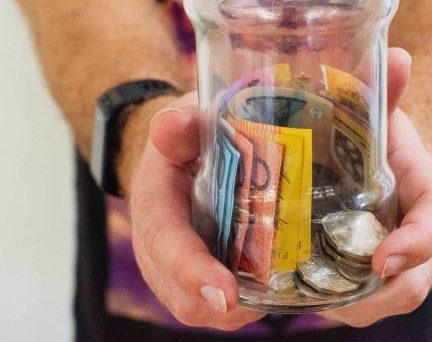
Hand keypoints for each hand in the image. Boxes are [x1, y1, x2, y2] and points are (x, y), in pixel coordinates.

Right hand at [128, 93, 264, 329]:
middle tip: (261, 304)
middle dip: (219, 305)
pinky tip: (276, 289)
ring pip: (202, 308)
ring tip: (276, 294)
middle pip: (182, 294)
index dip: (194, 270)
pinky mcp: (200, 279)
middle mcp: (159, 249)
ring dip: (239, 309)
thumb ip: (178, 125)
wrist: (178, 158)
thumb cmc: (185, 143)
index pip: (167, 243)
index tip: (225, 293)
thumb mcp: (181, 126)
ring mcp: (177, 271)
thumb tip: (174, 124)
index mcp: (155, 207)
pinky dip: (247, 304)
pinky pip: (220, 306)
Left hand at [319, 50, 431, 326]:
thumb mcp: (376, 112)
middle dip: (383, 294)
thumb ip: (384, 89)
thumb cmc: (374, 136)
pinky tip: (298, 297)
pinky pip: (359, 302)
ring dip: (352, 306)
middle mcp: (414, 230)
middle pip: (416, 276)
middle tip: (336, 299)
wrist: (368, 158)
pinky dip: (334, 305)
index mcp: (423, 189)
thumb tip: (398, 56)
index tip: (385, 258)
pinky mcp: (365, 273)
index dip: (418, 242)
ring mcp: (392, 257)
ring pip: (386, 297)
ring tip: (308, 299)